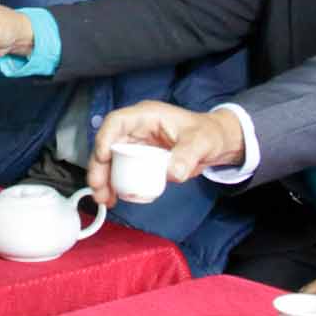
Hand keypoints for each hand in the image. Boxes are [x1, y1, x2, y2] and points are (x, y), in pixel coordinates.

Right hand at [86, 102, 245, 205]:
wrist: (216, 144)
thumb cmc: (208, 134)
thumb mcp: (201, 142)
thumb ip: (187, 156)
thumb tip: (173, 173)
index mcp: (147, 116)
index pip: (117, 121)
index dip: (105, 137)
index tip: (103, 158)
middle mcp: (137, 129)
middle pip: (108, 143)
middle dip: (99, 166)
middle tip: (98, 188)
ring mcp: (137, 144)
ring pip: (111, 159)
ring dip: (104, 178)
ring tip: (104, 199)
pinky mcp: (140, 159)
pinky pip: (122, 170)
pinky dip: (115, 184)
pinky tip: (114, 198)